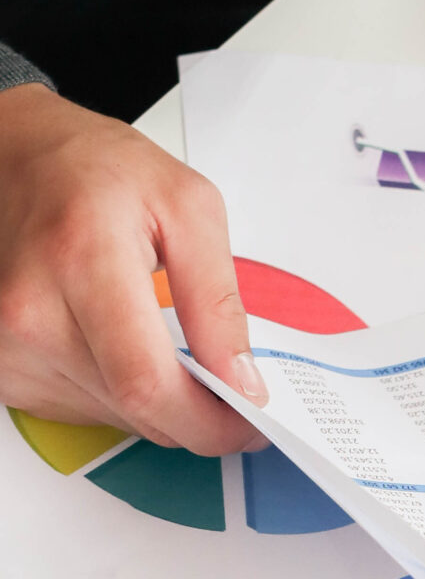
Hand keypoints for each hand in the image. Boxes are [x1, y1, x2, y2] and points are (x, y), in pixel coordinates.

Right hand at [0, 85, 266, 453]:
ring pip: (114, 418)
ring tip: (153, 335)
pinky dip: (115, 391)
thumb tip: (241, 381)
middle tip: (223, 386)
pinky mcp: (3, 364)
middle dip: (193, 412)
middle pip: (136, 411)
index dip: (208, 422)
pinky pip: (81, 409)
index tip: (247, 422)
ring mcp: (9, 343)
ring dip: (153, 398)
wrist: (14, 156)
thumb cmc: (93, 170)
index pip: (147, 385)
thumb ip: (219, 300)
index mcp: (81, 260)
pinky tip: (112, 340)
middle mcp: (31, 311)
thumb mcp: (186, 207)